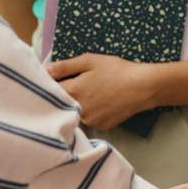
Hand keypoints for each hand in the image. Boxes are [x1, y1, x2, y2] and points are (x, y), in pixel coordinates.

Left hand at [46, 54, 160, 130]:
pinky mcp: (101, 126)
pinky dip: (90, 112)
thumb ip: (64, 66)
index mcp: (73, 91)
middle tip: (74, 85)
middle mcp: (79, 110)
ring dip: (77, 104)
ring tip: (91, 92)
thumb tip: (44, 70)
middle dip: (63, 96)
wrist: (143, 87)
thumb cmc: (116, 70)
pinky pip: (88, 119)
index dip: (48, 86)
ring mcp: (90, 121)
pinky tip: (101, 102)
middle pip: (61, 105)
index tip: (51, 80)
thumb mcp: (89, 61)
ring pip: (75, 113)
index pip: (49, 92)